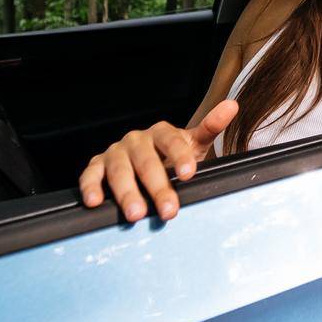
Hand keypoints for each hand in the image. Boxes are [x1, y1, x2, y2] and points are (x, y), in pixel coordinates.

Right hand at [77, 98, 238, 220]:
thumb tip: (232, 106)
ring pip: (120, 171)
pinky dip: (91, 187)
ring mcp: (115, 152)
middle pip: (146, 162)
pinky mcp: (96, 166)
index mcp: (161, 132)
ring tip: (136, 214)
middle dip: (158, 187)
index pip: (171, 141)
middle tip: (169, 210)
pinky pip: (90, 175)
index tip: (189, 173)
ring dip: (127, 193)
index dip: (180, 156)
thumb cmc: (172, 156)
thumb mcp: (194, 143)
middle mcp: (136, 140)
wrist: (147, 160)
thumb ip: (210, 127)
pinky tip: (95, 201)